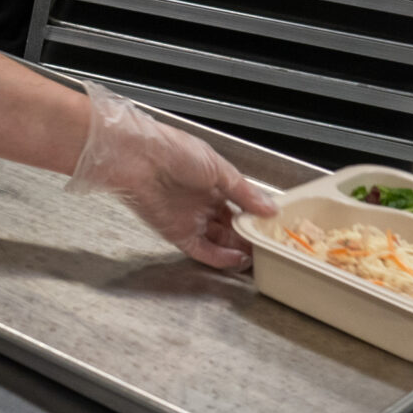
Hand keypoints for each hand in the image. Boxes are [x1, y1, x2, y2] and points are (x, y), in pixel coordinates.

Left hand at [64, 79, 275, 269]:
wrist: (137, 158)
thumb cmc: (174, 151)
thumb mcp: (219, 169)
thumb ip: (244, 192)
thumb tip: (270, 208)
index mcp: (214, 183)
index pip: (241, 206)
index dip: (257, 218)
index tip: (275, 229)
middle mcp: (202, 203)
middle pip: (231, 227)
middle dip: (250, 238)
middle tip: (270, 248)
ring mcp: (189, 219)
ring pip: (219, 241)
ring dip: (238, 251)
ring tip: (259, 258)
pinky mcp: (176, 233)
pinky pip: (202, 250)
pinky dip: (219, 258)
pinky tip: (238, 261)